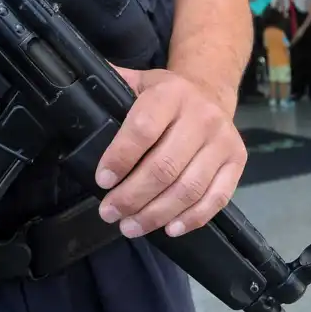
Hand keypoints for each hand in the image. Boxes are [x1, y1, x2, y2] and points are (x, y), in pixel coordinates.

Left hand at [95, 68, 246, 239]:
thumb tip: (72, 91)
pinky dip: (192, 219)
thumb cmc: (165, 95)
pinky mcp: (238, 161)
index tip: (103, 181)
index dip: (120, 158)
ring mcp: (222, 140)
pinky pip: (216, 198)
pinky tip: (168, 229)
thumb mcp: (139, 82)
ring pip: (188, 188)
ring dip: (156, 214)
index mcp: (170, 93)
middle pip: (164, 167)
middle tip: (109, 213)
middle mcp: (201, 115)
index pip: (142, 129)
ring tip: (131, 226)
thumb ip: (111, 87)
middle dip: (132, 197)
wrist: (211, 91)